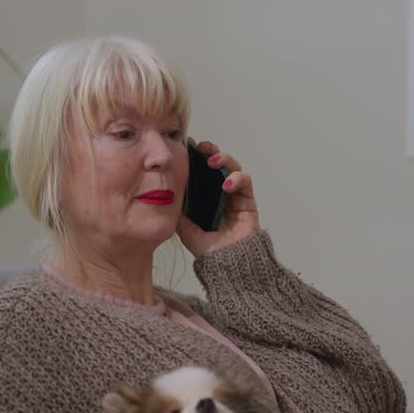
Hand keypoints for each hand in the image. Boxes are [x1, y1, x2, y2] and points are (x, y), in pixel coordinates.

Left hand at [177, 140, 259, 256]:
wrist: (227, 264)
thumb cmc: (207, 248)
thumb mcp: (184, 227)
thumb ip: (177, 209)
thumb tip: (165, 192)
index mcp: (204, 196)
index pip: (201, 170)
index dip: (196, 158)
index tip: (187, 148)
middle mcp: (220, 192)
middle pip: (219, 163)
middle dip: (212, 151)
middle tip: (203, 148)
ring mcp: (235, 195)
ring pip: (233, 167)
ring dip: (225, 160)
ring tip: (213, 162)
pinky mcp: (248, 201)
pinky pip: (245, 182)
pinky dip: (237, 179)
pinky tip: (226, 185)